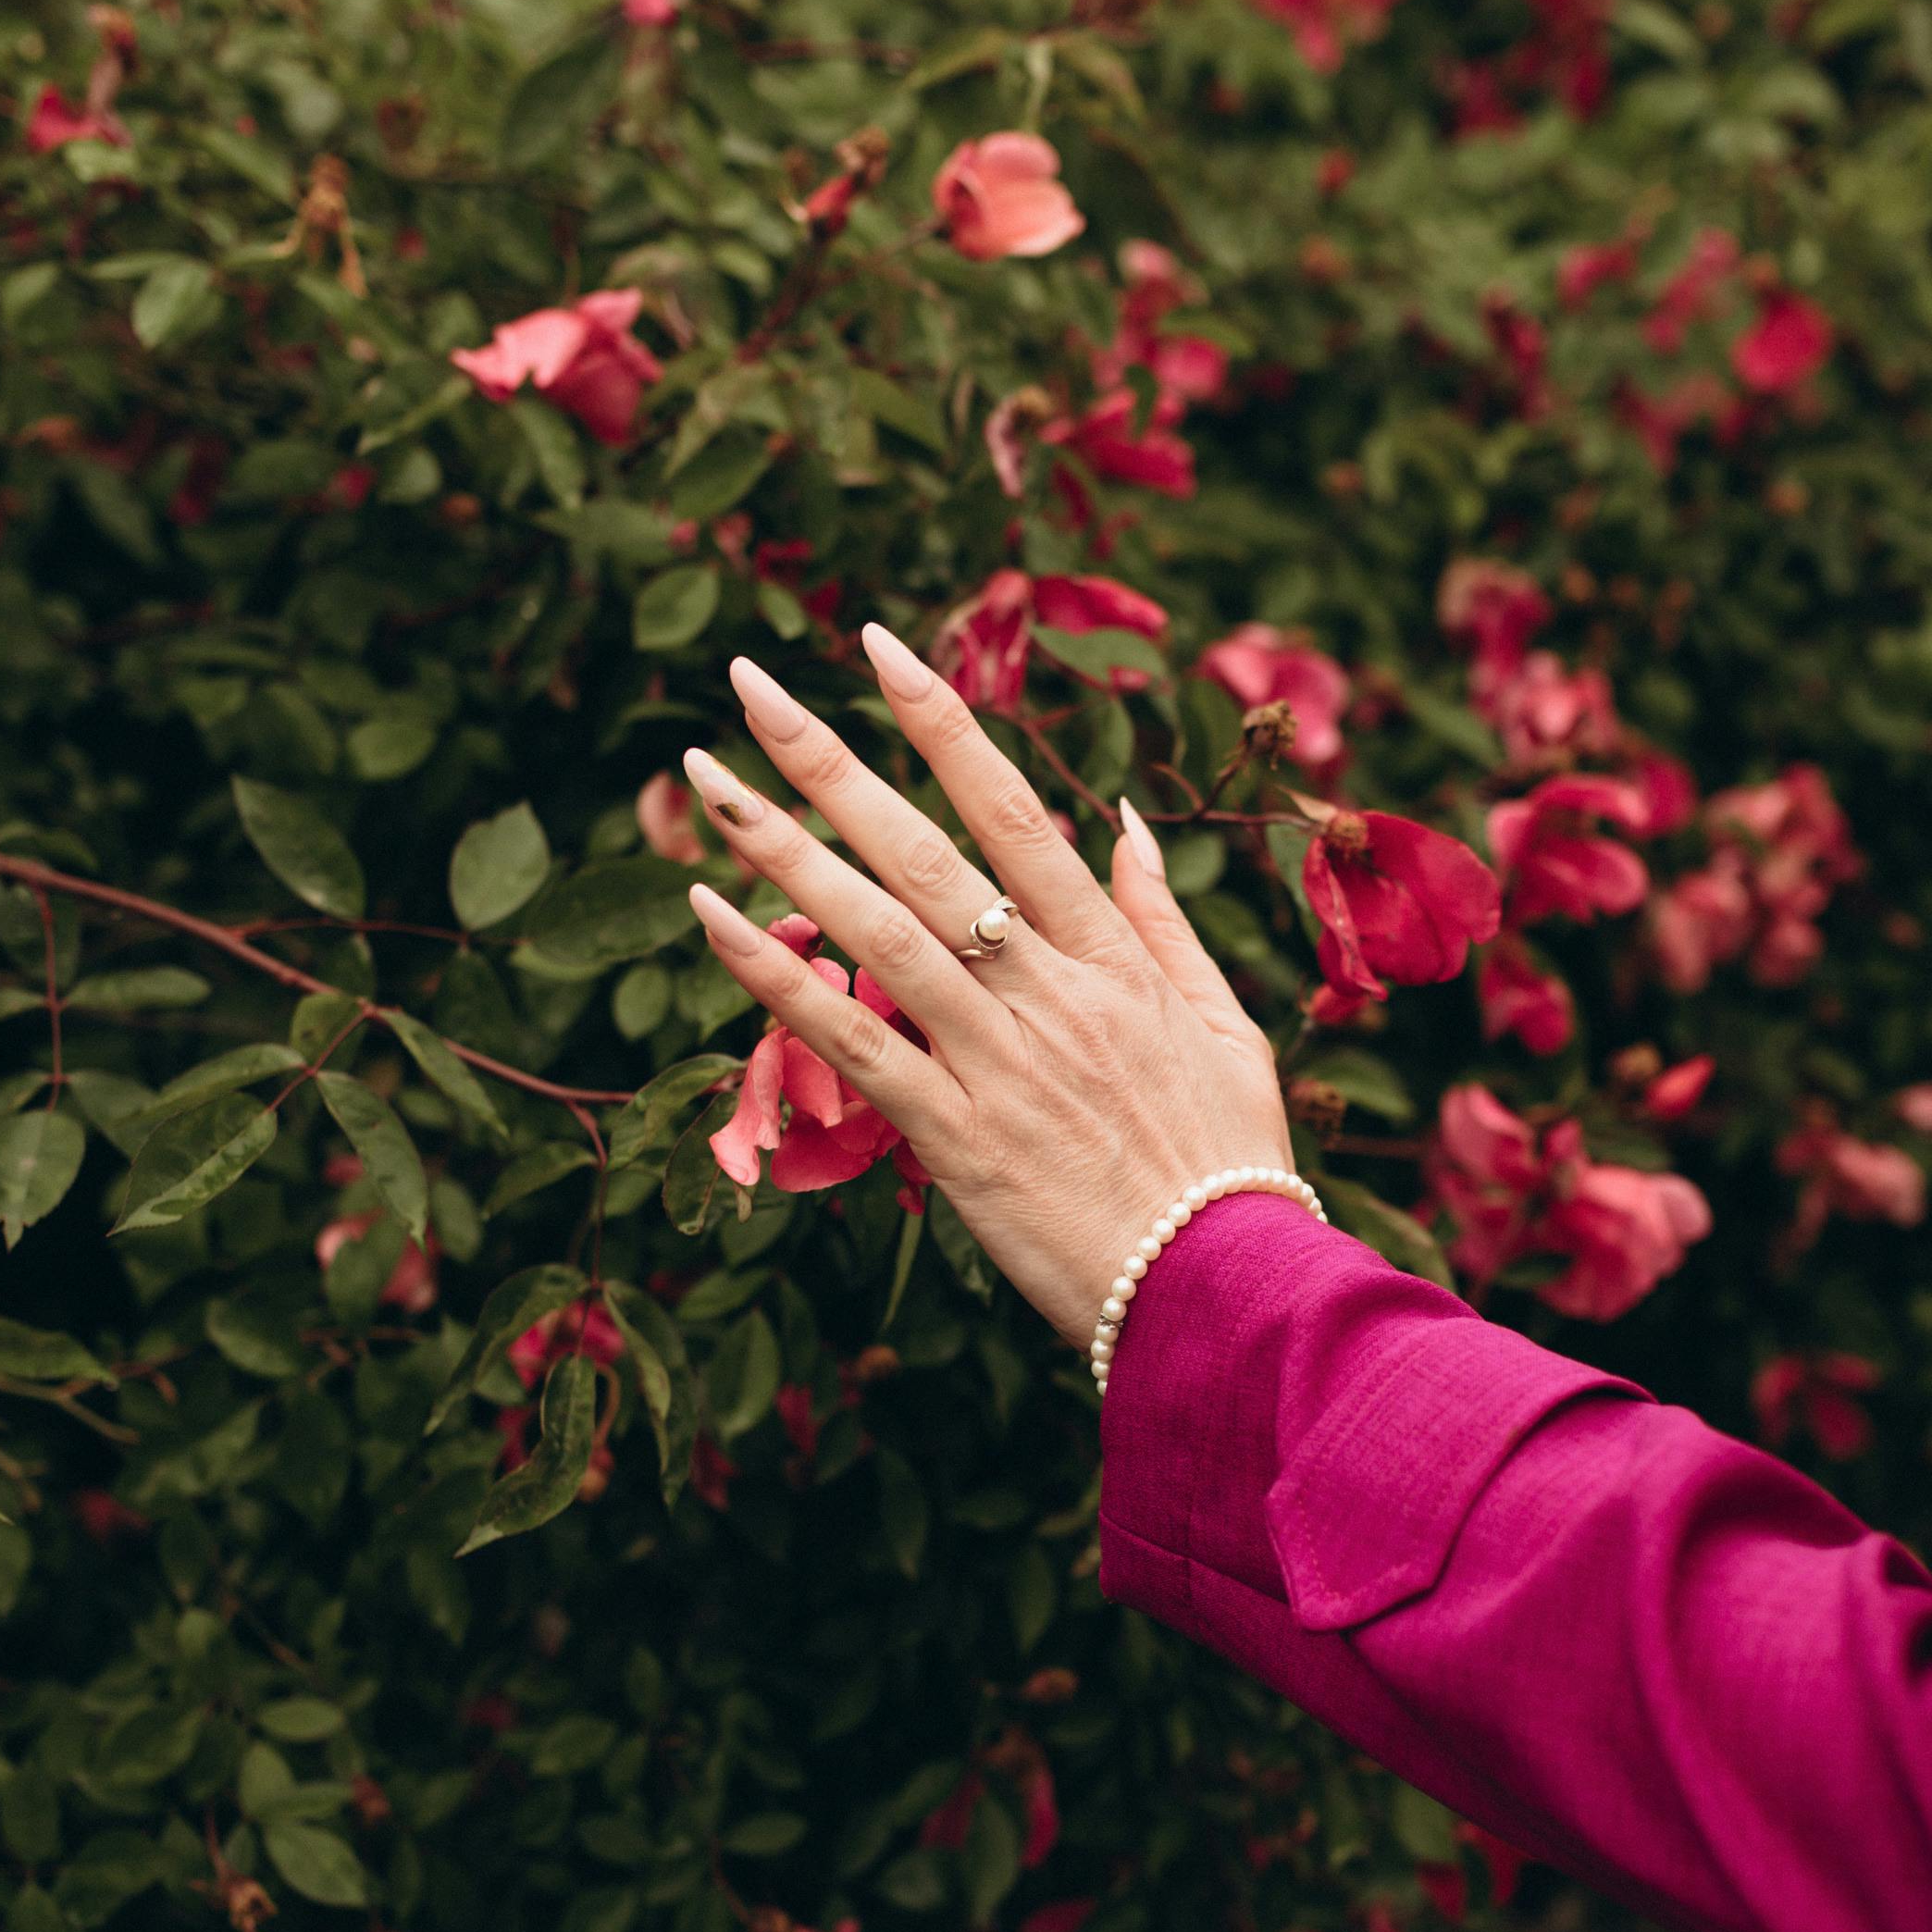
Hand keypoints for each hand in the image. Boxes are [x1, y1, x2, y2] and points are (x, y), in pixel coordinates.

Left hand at [679, 621, 1295, 1346]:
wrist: (1226, 1285)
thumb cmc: (1228, 1163)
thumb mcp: (1222, 1026)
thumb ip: (1159, 920)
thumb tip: (1115, 819)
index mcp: (1111, 957)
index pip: (1012, 811)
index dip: (941, 722)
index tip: (876, 646)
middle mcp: (1048, 991)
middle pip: (924, 851)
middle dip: (831, 758)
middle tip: (749, 684)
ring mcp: (998, 1061)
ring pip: (876, 929)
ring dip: (782, 848)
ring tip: (702, 781)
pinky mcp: (957, 1138)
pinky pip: (853, 1042)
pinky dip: (779, 976)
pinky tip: (713, 915)